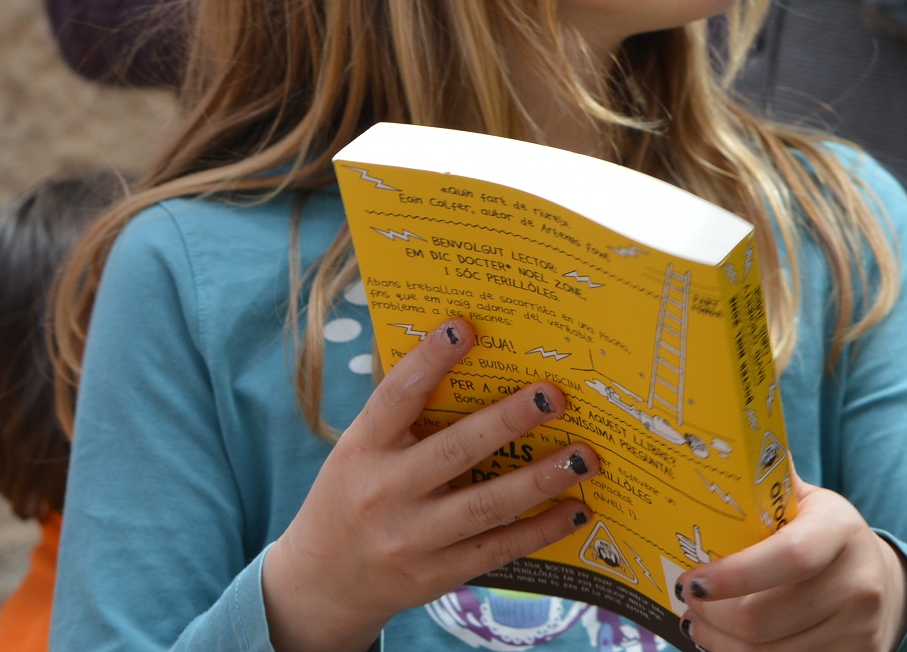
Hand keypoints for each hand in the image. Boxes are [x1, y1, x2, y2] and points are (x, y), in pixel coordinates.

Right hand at [260, 317, 600, 651]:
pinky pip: (496, 549)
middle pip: (454, 451)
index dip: (430, 361)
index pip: (396, 397)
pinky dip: (539, 530)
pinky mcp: (435, 575)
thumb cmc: (352, 495)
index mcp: (361, 449)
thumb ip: (401, 419)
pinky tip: (574, 509)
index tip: (465, 328)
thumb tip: (467, 367)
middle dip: (508, 420)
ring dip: (539, 479)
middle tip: (554, 394)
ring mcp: (410, 539)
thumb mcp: (359, 452)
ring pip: (485, 505)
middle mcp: (383, 492)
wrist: (324, 580)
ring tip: (582, 456)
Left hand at [674, 474, 906, 651]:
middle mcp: (858, 583)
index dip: (735, 574)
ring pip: (770, 651)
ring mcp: (859, 629)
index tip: (692, 579)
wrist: (883, 586)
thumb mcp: (804, 501)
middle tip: (685, 599)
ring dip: (721, 642)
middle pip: (766, 616)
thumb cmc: (824, 536)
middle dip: (712, 613)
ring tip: (698, 622)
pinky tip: (724, 641)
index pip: (789, 557)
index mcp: (840, 530)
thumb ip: (766, 476)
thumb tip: (716, 435)